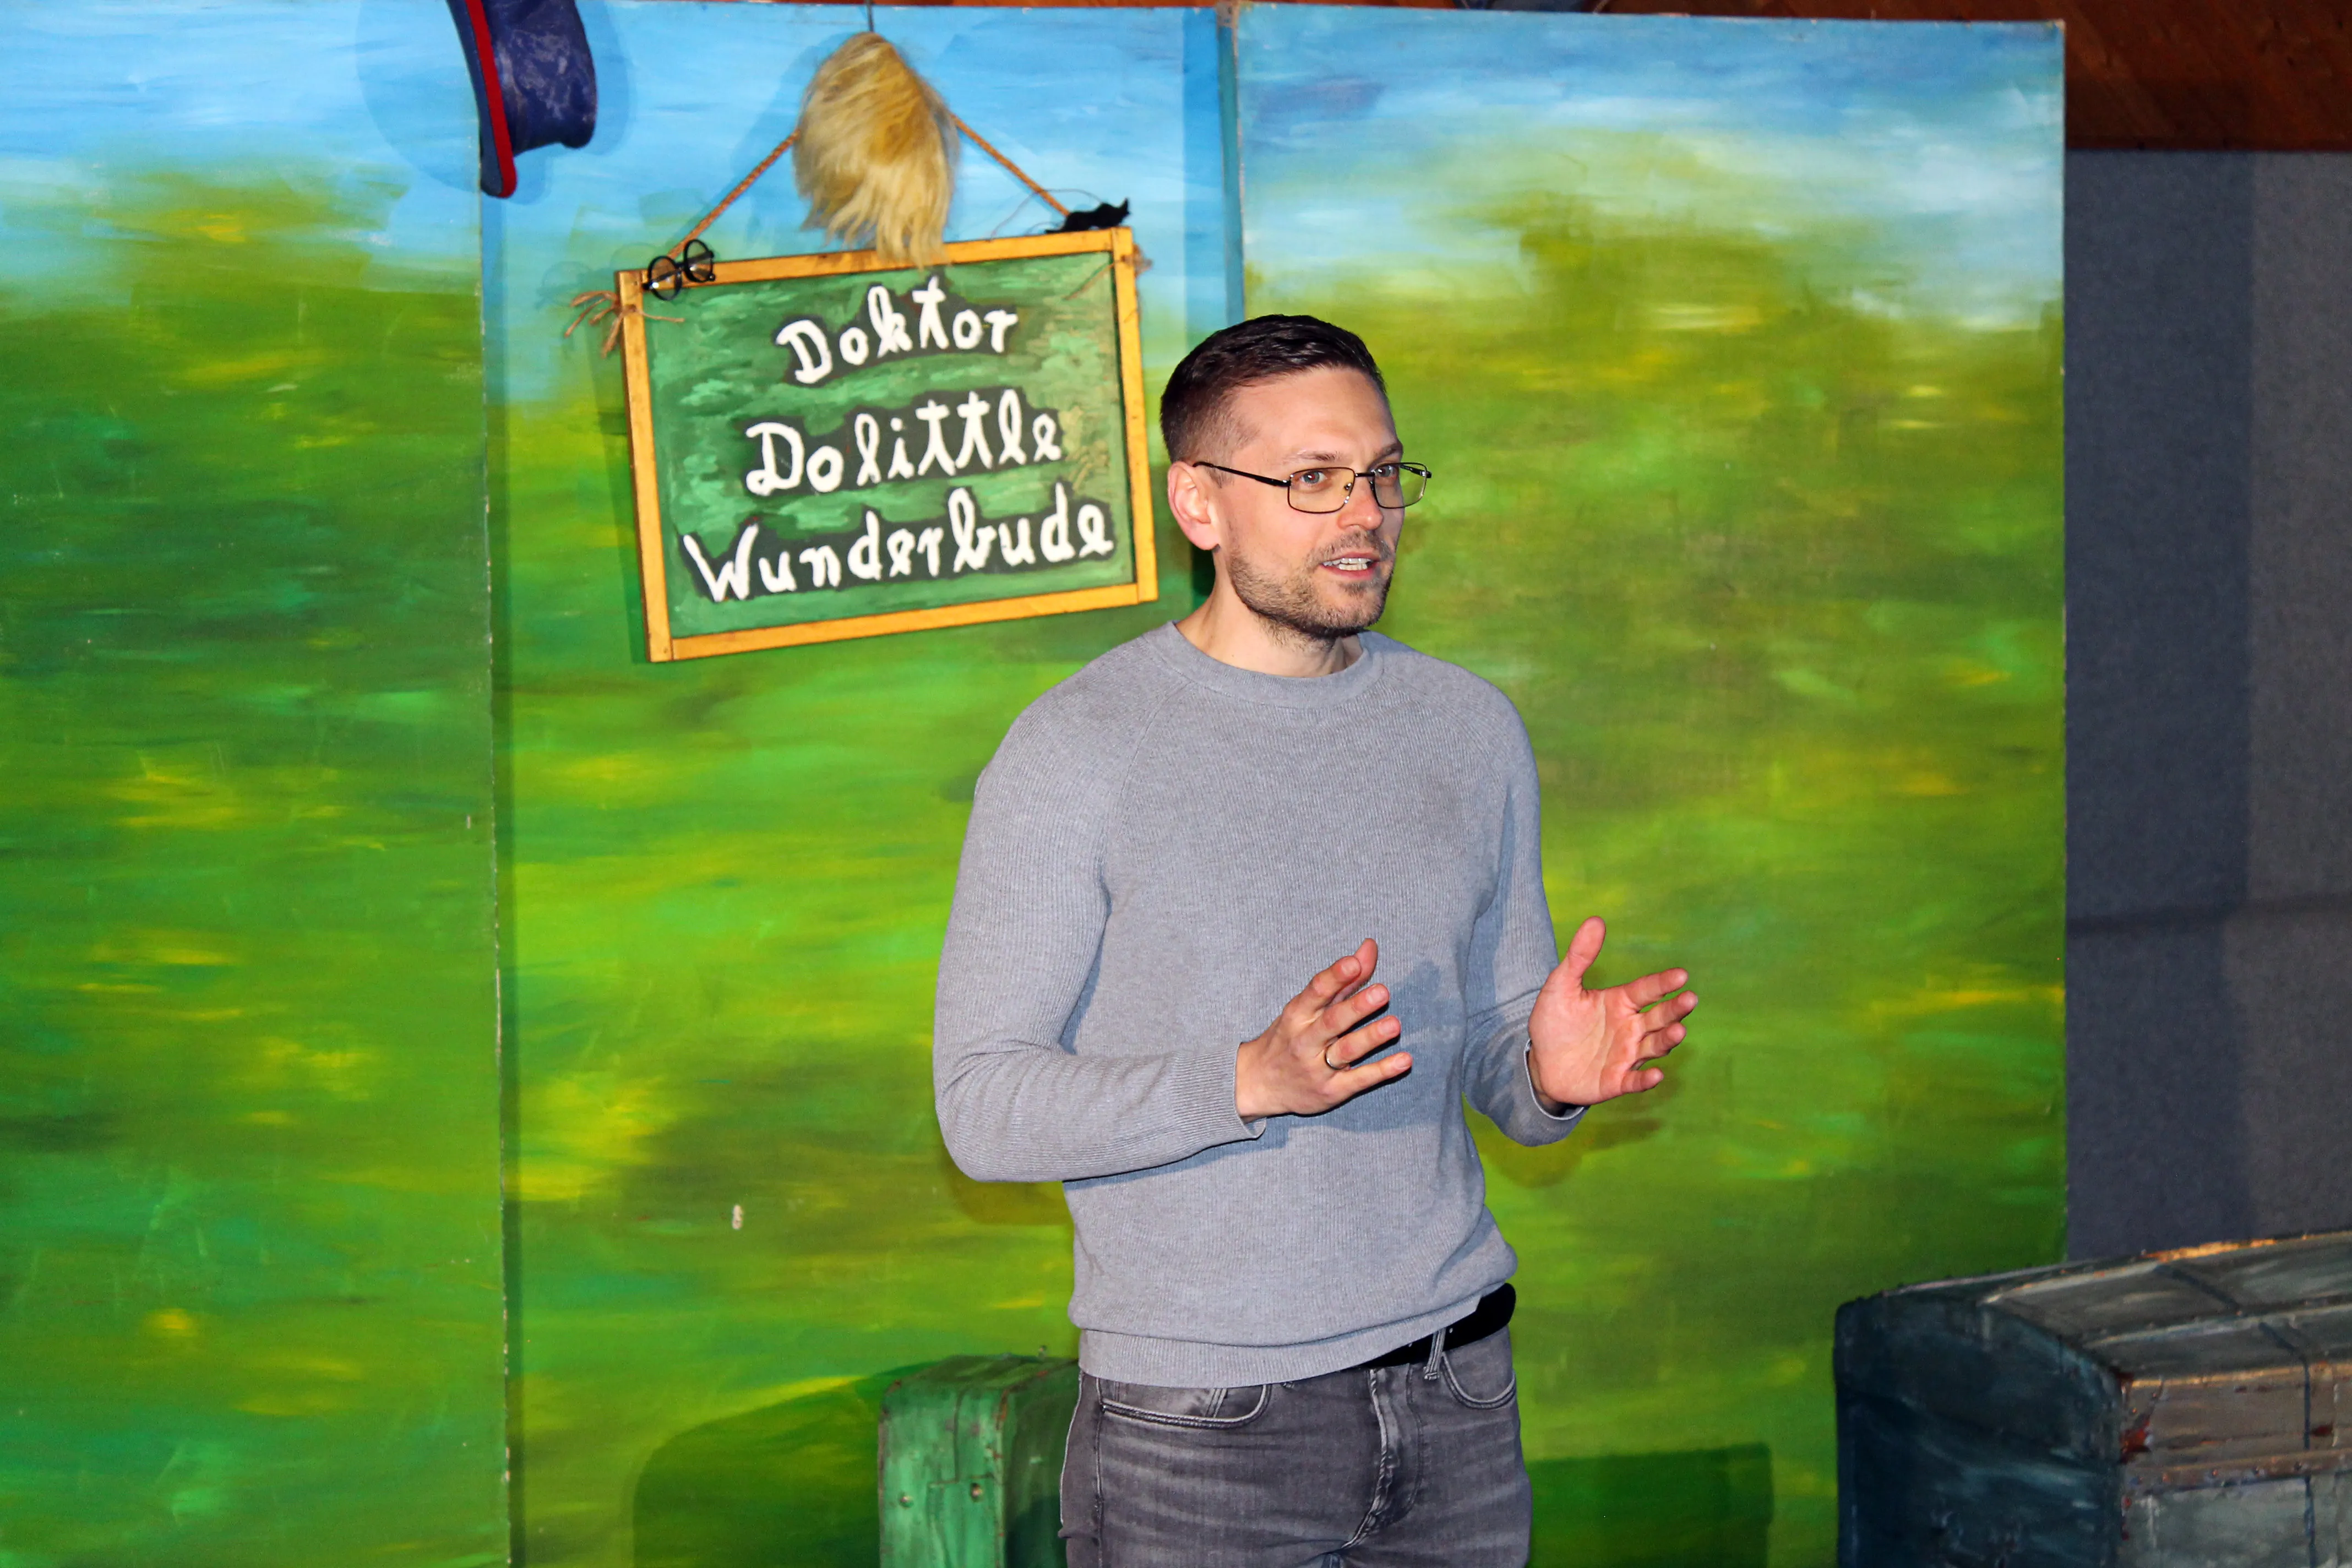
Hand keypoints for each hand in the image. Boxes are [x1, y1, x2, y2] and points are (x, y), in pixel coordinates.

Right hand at [1236, 939, 1413, 1119]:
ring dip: (1370, 1038)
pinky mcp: (1332, 1091)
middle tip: (1382, 992)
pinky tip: (1404, 1060)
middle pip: (1332, 1021)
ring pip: (1346, 1051)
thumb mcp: (1308, 1007)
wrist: (1258, 1083)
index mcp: (1298, 1014)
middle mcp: (1305, 1040)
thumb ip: (1343, 979)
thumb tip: (1370, 946)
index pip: (1316, 992)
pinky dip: (1382, 1071)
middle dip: (1356, 1007)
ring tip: (1394, 1025)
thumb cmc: (1290, 1037)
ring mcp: (1317, 1067)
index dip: (1335, 976)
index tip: (1353, 963)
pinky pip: (1358, 1080)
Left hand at [1527, 917, 1694, 1110]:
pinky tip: (1657, 1075)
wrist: (1540, 1062)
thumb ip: (1579, 956)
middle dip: (1675, 1009)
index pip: (1648, 989)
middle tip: (1691, 999)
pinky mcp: (1616, 1081)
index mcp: (1621, 1002)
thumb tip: (1595, 920)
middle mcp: (1630, 1027)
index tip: (1682, 975)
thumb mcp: (1561, 986)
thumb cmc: (1554, 1022)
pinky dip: (1646, 1080)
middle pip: (1659, 1016)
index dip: (1664, 983)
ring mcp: (1626, 1055)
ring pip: (1654, 1046)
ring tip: (1678, 1031)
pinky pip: (1634, 1081)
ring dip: (1667, 1040)